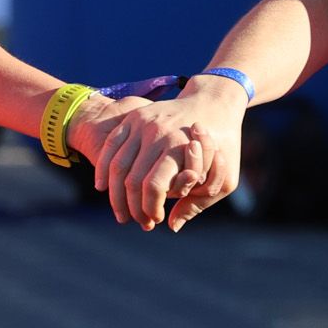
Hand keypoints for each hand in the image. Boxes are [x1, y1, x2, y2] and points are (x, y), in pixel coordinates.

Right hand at [90, 80, 246, 231]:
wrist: (214, 101)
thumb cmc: (223, 144)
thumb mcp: (225, 177)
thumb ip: (198, 203)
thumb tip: (172, 225)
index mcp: (179, 147)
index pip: (154, 186)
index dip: (150, 208)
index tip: (155, 219)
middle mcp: (157, 133)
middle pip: (132, 179)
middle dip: (132, 207)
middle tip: (138, 220)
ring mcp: (142, 123)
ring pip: (117, 164)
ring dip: (115, 194)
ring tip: (121, 212)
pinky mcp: (133, 117)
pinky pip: (111, 145)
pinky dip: (103, 168)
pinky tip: (102, 186)